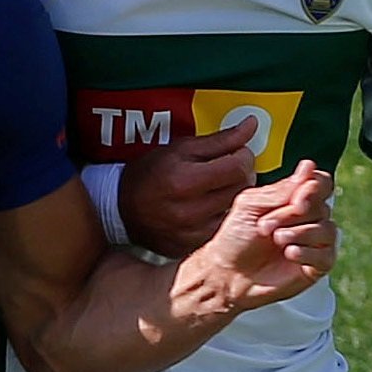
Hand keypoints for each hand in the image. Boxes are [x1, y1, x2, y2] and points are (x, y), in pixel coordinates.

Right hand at [121, 120, 259, 259]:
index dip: (244, 156)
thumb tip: (251, 126)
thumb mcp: (180, 148)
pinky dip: (223, 214)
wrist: (120, 209)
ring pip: (235, 209)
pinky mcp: (192, 246)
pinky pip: (222, 227)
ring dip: (234, 194)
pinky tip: (210, 206)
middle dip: (241, 173)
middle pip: (240, 188)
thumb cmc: (148, 174)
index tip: (239, 152)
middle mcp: (189, 210)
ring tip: (218, 186)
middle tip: (230, 167)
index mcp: (184, 180)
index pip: (238, 167)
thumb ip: (219, 139)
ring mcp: (191, 232)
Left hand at [176, 160, 335, 315]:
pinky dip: (307, 252)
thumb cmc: (235, 239)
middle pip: (322, 207)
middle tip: (265, 226)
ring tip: (276, 239)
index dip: (314, 188)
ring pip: (327, 230)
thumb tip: (309, 168)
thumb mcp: (252, 204)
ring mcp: (312, 243)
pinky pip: (326, 255)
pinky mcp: (315, 266)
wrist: (226, 273)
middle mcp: (306, 219)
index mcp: (292, 199)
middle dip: (292, 216)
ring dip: (299, 233)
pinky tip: (289, 253)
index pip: (321, 184)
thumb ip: (282, 189)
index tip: (297, 199)